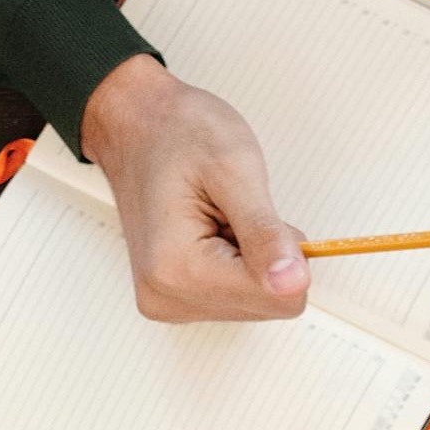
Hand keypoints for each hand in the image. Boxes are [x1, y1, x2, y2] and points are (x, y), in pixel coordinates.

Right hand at [78, 56, 308, 321]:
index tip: (253, 212)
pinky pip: (237, 296)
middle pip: (270, 304)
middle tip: (232, 210)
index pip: (281, 300)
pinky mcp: (174, 298)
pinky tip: (211, 229)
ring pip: (257, 301)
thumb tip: (294, 283)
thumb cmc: (177, 134)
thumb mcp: (235, 170)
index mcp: (178, 270)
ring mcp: (168, 301)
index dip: (285, 251)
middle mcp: (168, 297)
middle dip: (266, 255)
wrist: (134, 125)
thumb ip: (265, 234)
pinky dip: (238, 262)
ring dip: (252, 256)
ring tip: (217, 215)